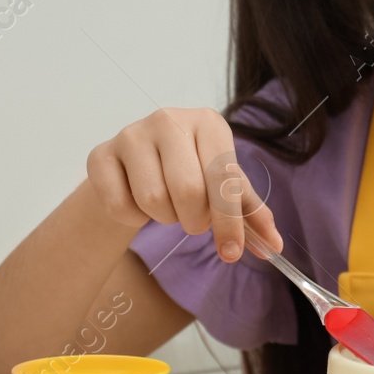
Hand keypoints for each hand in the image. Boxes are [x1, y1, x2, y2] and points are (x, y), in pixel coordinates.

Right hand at [86, 107, 282, 262]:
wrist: (136, 165)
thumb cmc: (190, 172)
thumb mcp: (224, 187)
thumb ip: (250, 214)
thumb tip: (273, 247)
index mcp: (208, 122)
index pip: (223, 177)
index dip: (229, 221)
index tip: (231, 253)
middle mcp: (169, 119)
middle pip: (188, 191)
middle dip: (194, 220)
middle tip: (193, 219)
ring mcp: (131, 134)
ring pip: (153, 200)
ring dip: (164, 218)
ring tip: (167, 205)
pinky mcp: (100, 154)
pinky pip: (120, 206)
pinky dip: (133, 218)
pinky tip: (137, 202)